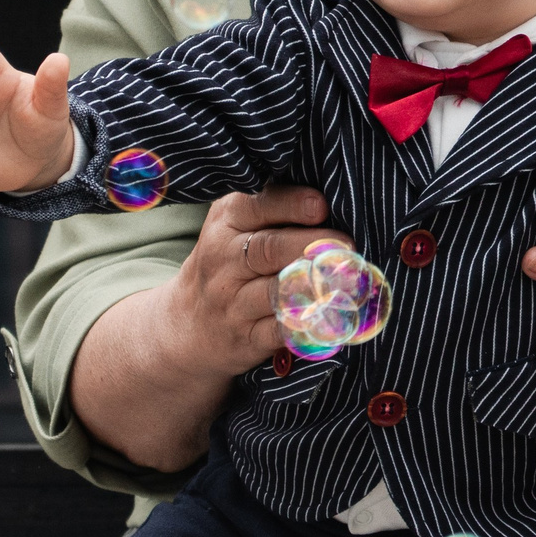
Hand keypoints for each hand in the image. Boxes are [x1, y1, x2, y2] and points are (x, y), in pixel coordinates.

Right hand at [161, 184, 354, 374]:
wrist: (187, 324)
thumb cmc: (230, 262)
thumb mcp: (237, 225)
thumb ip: (276, 208)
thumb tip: (334, 198)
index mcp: (226, 222)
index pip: (257, 206)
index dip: (292, 205)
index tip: (322, 205)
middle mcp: (224, 260)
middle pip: (269, 249)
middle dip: (311, 244)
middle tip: (348, 245)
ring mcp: (232, 302)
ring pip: (275, 291)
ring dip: (315, 285)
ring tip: (348, 279)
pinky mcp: (245, 338)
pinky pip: (280, 331)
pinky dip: (308, 324)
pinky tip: (332, 315)